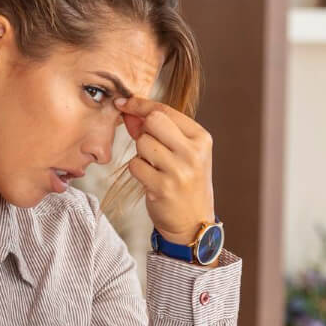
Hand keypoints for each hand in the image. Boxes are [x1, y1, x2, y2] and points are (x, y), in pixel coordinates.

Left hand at [114, 95, 216, 248]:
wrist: (194, 222)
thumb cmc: (186, 182)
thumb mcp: (180, 152)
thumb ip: (155, 130)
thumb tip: (128, 109)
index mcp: (201, 138)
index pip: (165, 110)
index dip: (140, 104)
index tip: (124, 103)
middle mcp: (193, 152)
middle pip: (153, 121)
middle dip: (144, 130)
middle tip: (149, 145)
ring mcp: (179, 171)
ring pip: (142, 143)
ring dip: (140, 153)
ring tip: (154, 166)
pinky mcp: (163, 188)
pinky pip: (136, 165)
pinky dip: (138, 170)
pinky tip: (150, 179)